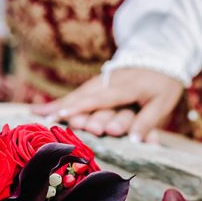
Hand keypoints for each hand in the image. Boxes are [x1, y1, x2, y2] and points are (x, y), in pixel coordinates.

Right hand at [32, 68, 183, 141]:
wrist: (161, 57)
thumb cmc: (163, 84)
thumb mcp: (162, 102)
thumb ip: (147, 121)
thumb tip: (134, 142)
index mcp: (127, 86)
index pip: (102, 98)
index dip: (83, 107)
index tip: (64, 115)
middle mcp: (109, 82)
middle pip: (85, 96)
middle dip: (71, 109)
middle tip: (52, 120)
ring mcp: (101, 81)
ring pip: (76, 94)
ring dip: (58, 105)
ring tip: (38, 116)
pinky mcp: (96, 83)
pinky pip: (75, 93)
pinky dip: (58, 102)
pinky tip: (39, 110)